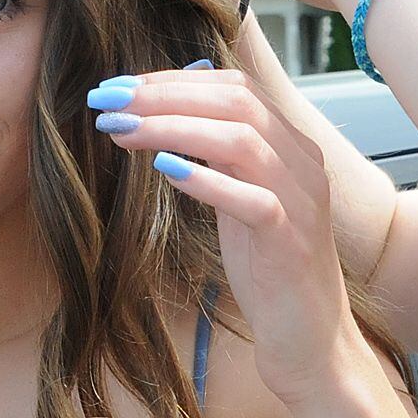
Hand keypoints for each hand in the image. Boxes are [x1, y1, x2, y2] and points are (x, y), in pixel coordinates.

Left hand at [89, 64, 352, 400]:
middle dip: (164, 95)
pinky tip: (164, 170)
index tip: (119, 87)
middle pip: (237, 102)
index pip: (236, 86)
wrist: (310, 337)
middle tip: (108, 101)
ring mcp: (302, 201)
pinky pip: (252, 199)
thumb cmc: (269, 267)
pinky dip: (206, 180)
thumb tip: (165, 110)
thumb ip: (218, 155)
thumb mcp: (240, 198)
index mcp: (293, 146)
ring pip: (241, 140)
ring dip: (173, 128)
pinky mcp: (291, 242)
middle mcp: (303, 163)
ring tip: (121, 130)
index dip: (174, 80)